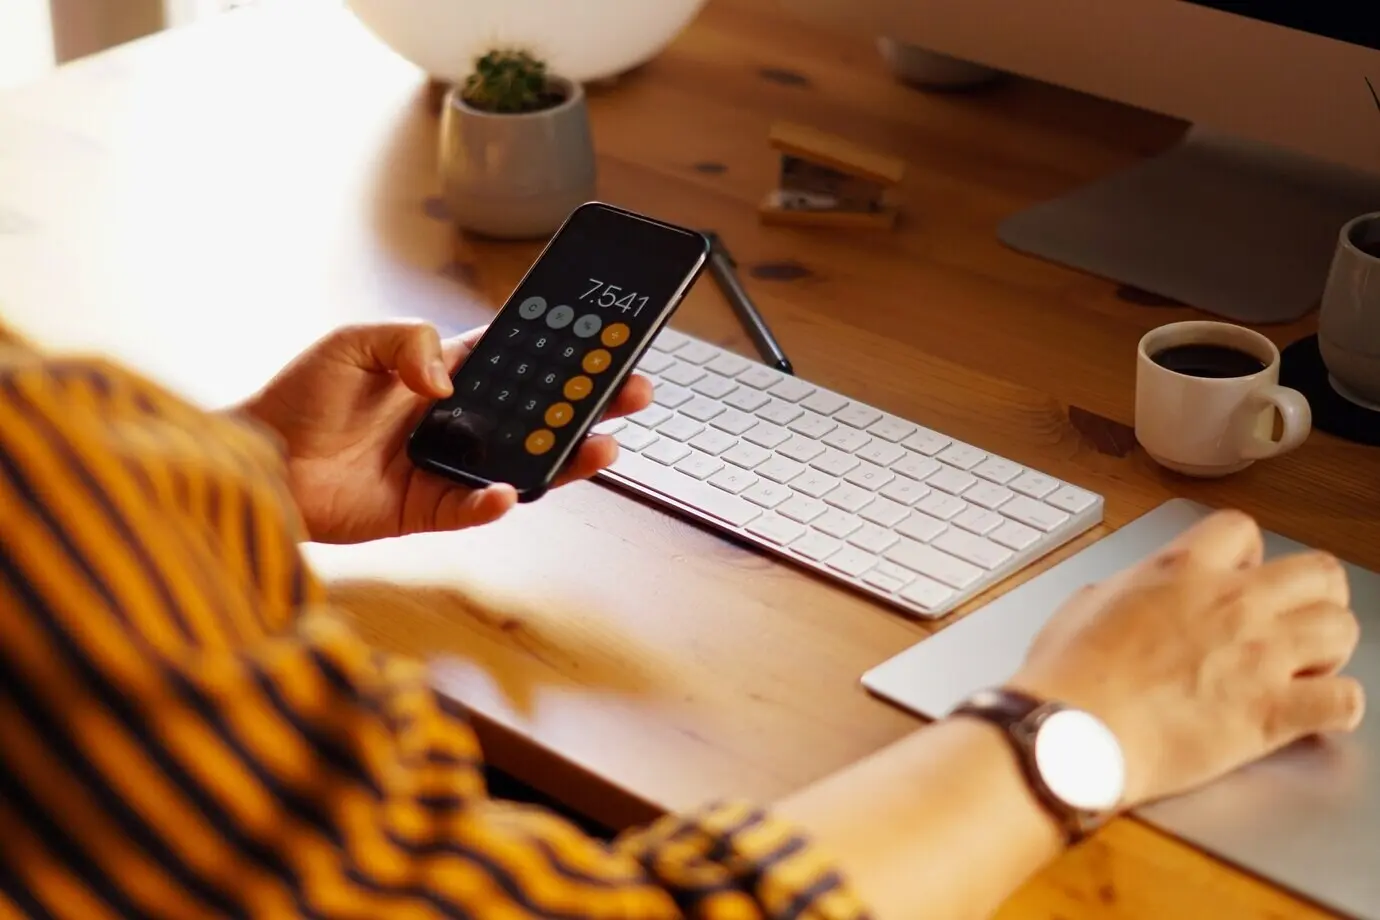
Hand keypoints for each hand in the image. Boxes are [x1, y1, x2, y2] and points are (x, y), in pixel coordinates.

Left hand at [238, 321, 652, 543]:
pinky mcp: (427, 509)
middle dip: (586, 404)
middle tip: (630, 393)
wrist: (257, 463)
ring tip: (602, 447)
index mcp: (443, 376)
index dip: (559, 352)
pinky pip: (472, 508)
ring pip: (520, 463)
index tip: (602, 342)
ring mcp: (445, 467)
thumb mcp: (352, 343)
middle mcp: (453, 421)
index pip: (516, 360)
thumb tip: (450, 381)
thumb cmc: (297, 399)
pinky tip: (509, 490)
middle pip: (536, 413)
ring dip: (563, 458)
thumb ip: (409, 342)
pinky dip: (492, 502)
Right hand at [1011, 510, 1363, 808]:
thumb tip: (1134, 597)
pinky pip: (1344, 701)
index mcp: (1180, 569)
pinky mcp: (1272, 714)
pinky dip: (1335, 707)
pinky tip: (1310, 714)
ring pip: (1342, 629)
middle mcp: (1232, 603)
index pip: (1243, 530)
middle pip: (1319, 572)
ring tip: (1303, 669)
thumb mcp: (1085, 605)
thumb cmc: (1068, 677)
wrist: (1072, 735)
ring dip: (1328, 650)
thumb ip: (1128, 590)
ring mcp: (1259, 657)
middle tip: (1293, 621)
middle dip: (1314, 596)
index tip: (1239, 579)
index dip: (1247, 555)